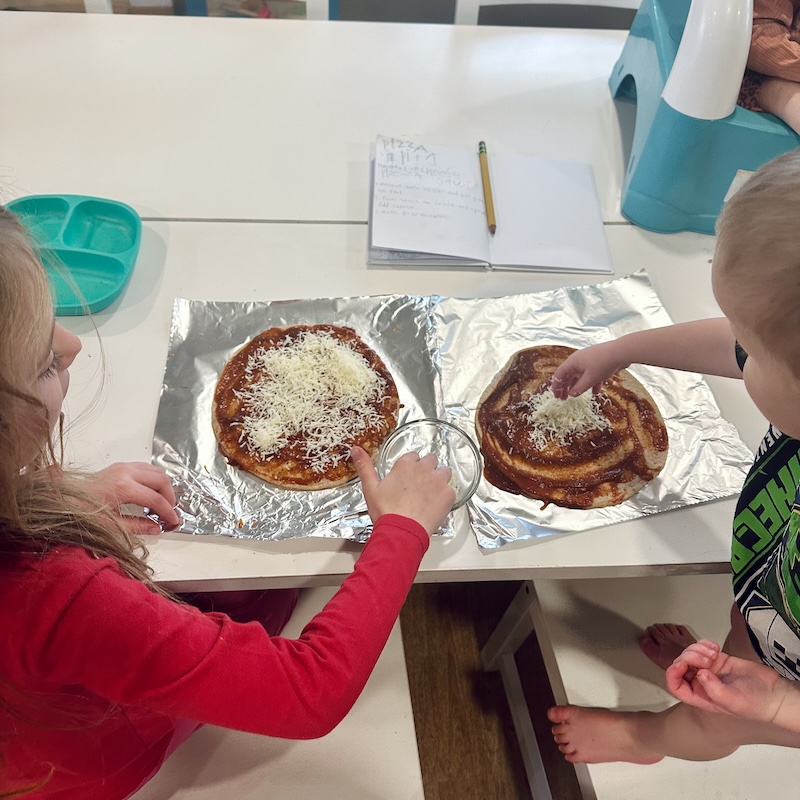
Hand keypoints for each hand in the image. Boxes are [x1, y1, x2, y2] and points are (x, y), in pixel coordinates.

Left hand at [85, 462, 179, 535]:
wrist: (60, 501)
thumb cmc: (81, 514)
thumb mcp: (111, 525)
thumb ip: (137, 527)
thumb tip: (156, 528)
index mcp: (124, 488)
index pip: (156, 499)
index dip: (168, 511)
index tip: (174, 521)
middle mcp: (126, 472)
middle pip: (161, 480)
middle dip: (170, 497)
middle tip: (170, 511)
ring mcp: (123, 466)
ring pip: (156, 470)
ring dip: (164, 486)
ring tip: (162, 502)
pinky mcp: (119, 466)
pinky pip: (146, 468)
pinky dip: (154, 479)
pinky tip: (151, 492)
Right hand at [350, 445, 454, 534]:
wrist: (402, 531)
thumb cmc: (386, 511)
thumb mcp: (370, 487)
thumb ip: (364, 466)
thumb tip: (355, 449)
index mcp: (405, 464)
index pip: (413, 456)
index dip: (411, 467)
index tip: (408, 477)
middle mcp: (423, 468)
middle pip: (431, 460)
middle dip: (427, 470)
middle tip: (420, 486)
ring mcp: (438, 480)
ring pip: (444, 471)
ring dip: (439, 479)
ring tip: (430, 494)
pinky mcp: (448, 493)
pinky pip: (451, 489)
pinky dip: (445, 496)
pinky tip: (436, 505)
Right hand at [550, 341, 629, 398]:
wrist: (620, 352)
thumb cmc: (603, 364)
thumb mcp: (590, 379)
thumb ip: (579, 388)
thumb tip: (571, 394)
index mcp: (572, 362)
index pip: (559, 375)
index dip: (556, 386)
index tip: (556, 396)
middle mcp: (578, 360)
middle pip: (568, 375)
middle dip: (565, 387)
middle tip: (563, 398)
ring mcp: (587, 361)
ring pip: (579, 375)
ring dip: (577, 386)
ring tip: (575, 396)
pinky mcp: (596, 362)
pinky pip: (590, 374)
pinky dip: (590, 383)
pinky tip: (595, 392)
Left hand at [666, 639, 785, 722]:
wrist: (773, 692)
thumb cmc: (755, 704)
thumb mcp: (733, 701)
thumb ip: (713, 690)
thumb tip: (699, 674)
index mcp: (700, 697)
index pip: (675, 686)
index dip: (673, 674)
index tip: (682, 664)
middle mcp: (701, 683)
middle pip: (681, 666)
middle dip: (689, 657)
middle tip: (708, 659)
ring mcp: (708, 669)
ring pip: (690, 653)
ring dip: (698, 649)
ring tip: (714, 654)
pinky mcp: (717, 659)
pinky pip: (702, 647)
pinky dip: (705, 644)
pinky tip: (716, 648)